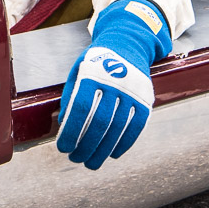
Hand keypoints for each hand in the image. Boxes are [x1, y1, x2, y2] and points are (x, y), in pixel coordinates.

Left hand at [56, 0, 170, 168]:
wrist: (128, 45)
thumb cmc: (96, 63)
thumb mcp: (78, 71)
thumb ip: (70, 97)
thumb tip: (65, 127)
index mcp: (92, 73)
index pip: (80, 108)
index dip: (71, 132)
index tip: (63, 148)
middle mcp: (114, 82)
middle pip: (99, 122)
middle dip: (86, 146)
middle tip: (75, 159)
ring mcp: (132, 91)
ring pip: (117, 128)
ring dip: (103, 151)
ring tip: (91, 163)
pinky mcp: (145, 99)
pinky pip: (136, 127)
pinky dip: (124, 144)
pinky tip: (113, 154)